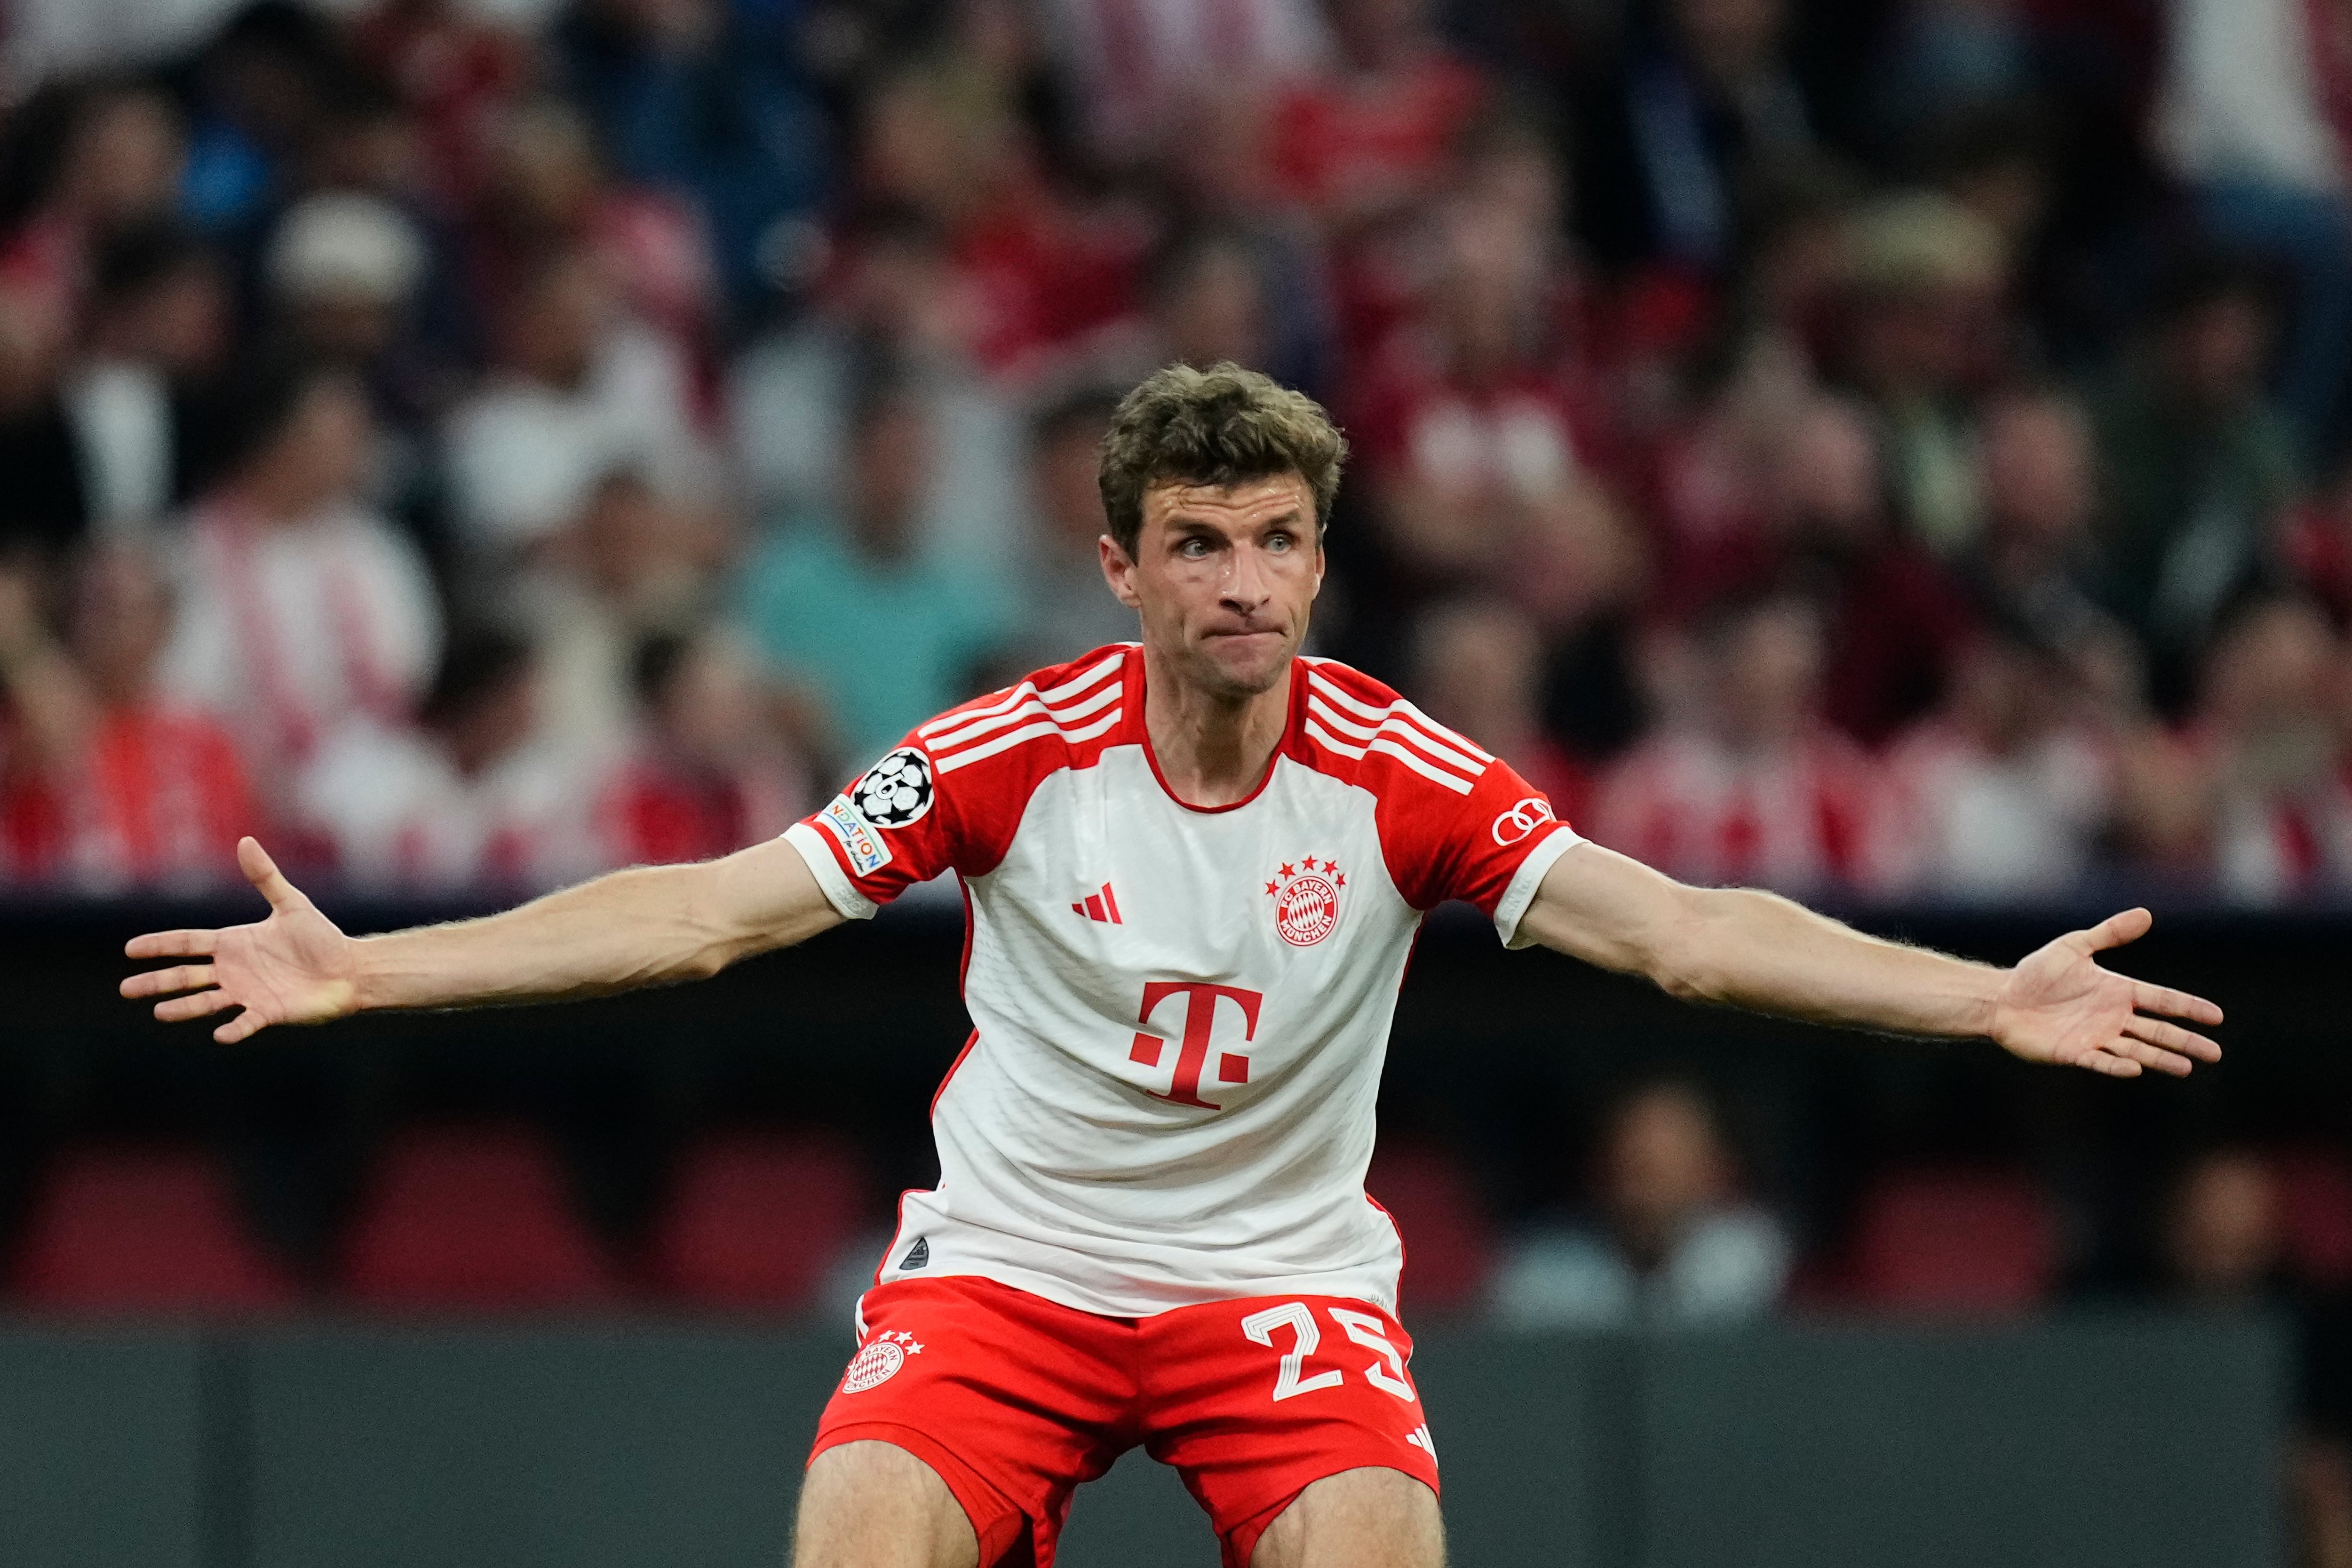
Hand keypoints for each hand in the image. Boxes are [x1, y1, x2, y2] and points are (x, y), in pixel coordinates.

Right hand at [121, 838, 360, 1042]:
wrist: (350, 968)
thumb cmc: (321, 938)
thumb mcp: (291, 903)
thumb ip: (265, 876)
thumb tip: (246, 840)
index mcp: (234, 943)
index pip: (188, 944)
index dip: (159, 945)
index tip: (130, 948)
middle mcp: (234, 970)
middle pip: (187, 976)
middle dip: (157, 982)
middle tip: (125, 989)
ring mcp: (248, 993)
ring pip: (207, 1002)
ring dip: (184, 1008)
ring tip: (159, 1011)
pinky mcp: (268, 1012)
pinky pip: (246, 1022)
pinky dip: (234, 1029)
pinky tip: (219, 1035)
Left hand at [1989, 908, 2222, 1077]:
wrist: (2002, 998)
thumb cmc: (2038, 973)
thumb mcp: (2074, 947)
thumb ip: (2109, 934)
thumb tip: (2146, 914)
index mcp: (2118, 992)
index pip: (2162, 1000)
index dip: (2188, 1007)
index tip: (2217, 1017)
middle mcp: (2113, 1017)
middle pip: (2158, 1031)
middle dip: (2186, 1041)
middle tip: (2215, 1053)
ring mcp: (2096, 1037)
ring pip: (2137, 1051)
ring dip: (2161, 1059)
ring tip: (2186, 1067)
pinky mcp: (2075, 1053)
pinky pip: (2100, 1062)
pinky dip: (2117, 1066)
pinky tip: (2135, 1069)